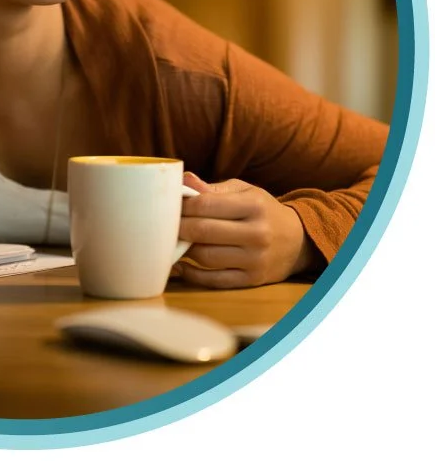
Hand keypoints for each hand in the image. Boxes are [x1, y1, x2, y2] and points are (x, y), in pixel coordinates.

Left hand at [173, 173, 320, 288]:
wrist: (297, 241)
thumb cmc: (262, 210)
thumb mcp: (244, 191)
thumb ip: (213, 189)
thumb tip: (184, 180)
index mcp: (253, 205)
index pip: (206, 204)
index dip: (181, 205)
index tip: (168, 205)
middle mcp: (257, 233)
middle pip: (203, 231)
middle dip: (177, 227)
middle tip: (163, 225)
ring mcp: (255, 259)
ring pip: (205, 257)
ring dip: (183, 249)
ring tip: (173, 241)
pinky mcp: (252, 280)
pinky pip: (214, 280)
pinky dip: (192, 274)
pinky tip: (180, 265)